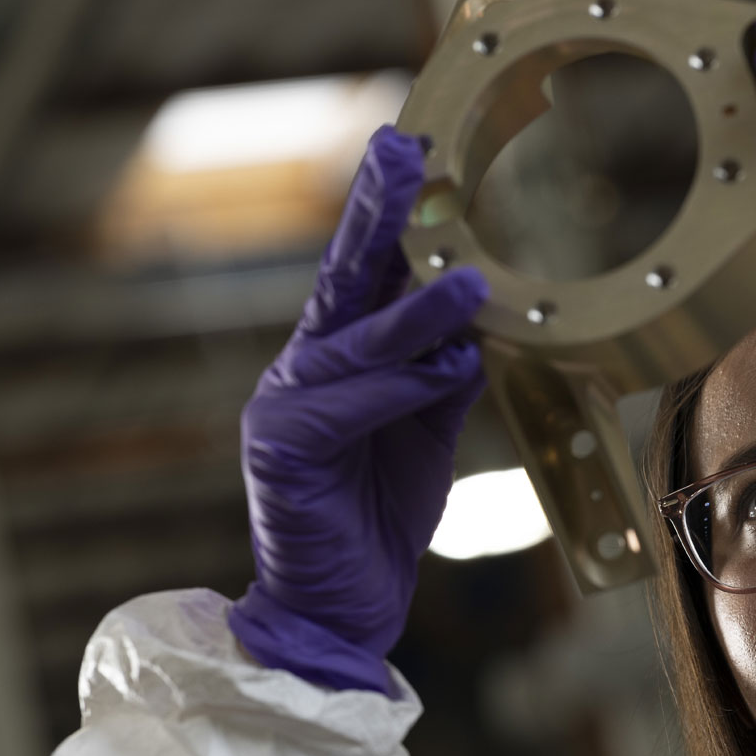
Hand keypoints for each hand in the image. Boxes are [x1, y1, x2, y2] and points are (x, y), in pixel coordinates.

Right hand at [228, 126, 487, 692]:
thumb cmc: (378, 515)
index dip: (387, 213)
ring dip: (414, 311)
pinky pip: (348, 406)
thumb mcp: (428, 432)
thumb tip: (475, 325)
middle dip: (374, 212)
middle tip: (403, 152)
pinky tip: (442, 374)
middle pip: (342, 277)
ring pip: (355, 342)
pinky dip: (398, 388)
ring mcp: (283, 406)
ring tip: (466, 281)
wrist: (341, 604)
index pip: (365, 273)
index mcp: (336, 358)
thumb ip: (442, 376)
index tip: (411, 150)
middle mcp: (303, 368)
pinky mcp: (281, 451)